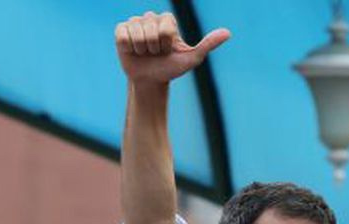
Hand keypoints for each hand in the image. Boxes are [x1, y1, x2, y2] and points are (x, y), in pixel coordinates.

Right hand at [115, 12, 229, 86]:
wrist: (150, 81)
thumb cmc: (170, 69)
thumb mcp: (191, 59)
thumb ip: (208, 44)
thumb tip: (228, 33)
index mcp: (168, 20)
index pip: (166, 28)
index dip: (166, 44)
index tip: (167, 51)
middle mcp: (151, 17)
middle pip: (151, 29)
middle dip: (154, 47)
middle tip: (155, 53)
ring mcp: (135, 22)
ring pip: (137, 33)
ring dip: (141, 49)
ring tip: (144, 53)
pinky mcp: (120, 31)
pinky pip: (122, 35)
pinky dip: (128, 47)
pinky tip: (132, 51)